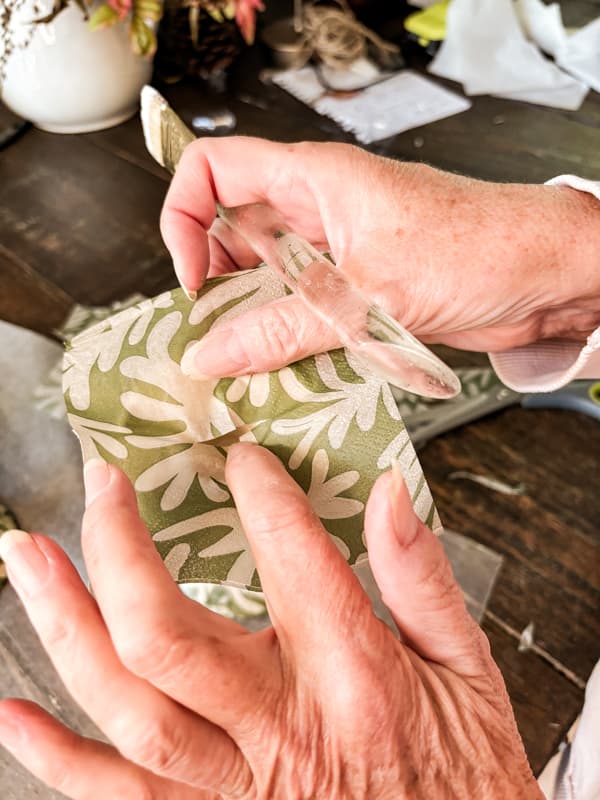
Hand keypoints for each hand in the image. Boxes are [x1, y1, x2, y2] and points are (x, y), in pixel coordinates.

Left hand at [0, 444, 540, 798]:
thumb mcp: (467, 664)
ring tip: (27, 559)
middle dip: (118, 551)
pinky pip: (123, 794)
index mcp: (355, 673)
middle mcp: (283, 726)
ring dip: (66, 629)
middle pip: (169, 636)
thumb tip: (387, 493)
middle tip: (100, 483)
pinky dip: (59, 757)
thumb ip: (421, 576)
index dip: (259, 493)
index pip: (292, 558)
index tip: (240, 455)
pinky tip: (14, 712)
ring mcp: (237, 779)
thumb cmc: (463, 767)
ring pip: (129, 709)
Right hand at [160, 138, 599, 378]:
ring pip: (266, 280)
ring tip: (244, 367)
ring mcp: (336, 252)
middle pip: (231, 235)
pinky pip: (301, 310)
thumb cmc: (479, 250)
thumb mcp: (367, 295)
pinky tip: (283, 371)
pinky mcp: (357, 290)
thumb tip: (213, 352)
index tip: (191, 280)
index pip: (213, 170)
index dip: (184, 219)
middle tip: (211, 342)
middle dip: (213, 286)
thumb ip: (283, 328)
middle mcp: (317, 211)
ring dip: (251, 322)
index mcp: (313, 179)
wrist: (546, 277)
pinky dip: (285, 340)